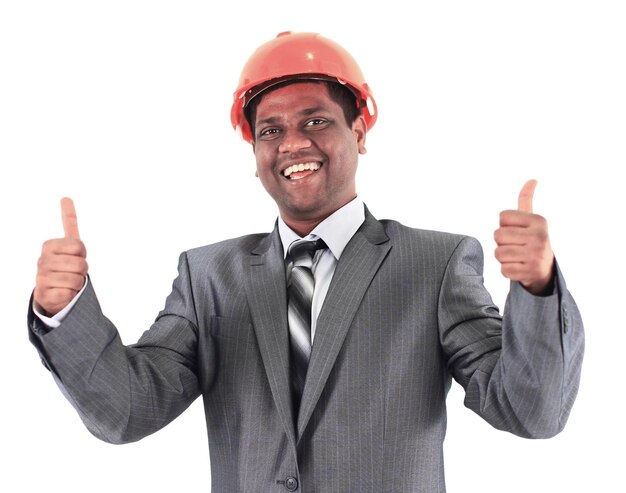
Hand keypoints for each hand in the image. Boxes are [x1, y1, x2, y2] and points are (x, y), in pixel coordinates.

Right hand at [34, 198, 88, 315]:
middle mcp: (42, 260)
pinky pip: (69, 292)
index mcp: (49, 246)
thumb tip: (65, 197)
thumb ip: (69, 223)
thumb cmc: (65, 267)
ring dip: (78, 283)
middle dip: (82, 270)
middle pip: (80, 263)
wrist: (54, 294)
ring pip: (76, 279)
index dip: (83, 254)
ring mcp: (41, 278)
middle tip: (73, 272)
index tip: (76, 257)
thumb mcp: (70, 246)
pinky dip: (71, 294)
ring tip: (68, 283)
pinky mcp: (44, 294)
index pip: (79, 246)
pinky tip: (63, 293)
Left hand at [494, 180, 553, 294]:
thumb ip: (526, 200)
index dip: (505, 225)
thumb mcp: (531, 220)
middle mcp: (540, 237)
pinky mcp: (531, 272)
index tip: (517, 231)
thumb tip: (532, 179)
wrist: (545, 269)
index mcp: (539, 221)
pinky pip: (503, 270)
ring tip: (516, 257)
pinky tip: (519, 268)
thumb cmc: (531, 240)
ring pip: (498, 253)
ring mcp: (537, 255)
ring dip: (502, 257)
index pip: (503, 216)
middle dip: (501, 242)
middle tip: (515, 246)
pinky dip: (507, 270)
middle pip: (498, 235)